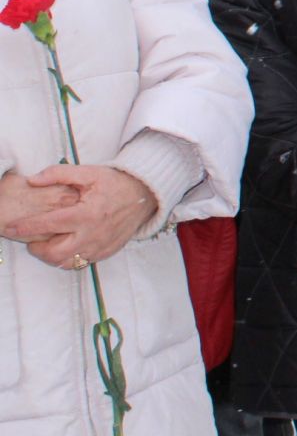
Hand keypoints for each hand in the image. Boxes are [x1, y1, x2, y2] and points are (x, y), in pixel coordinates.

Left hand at [10, 165, 156, 268]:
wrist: (145, 195)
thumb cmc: (115, 183)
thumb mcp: (88, 173)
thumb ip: (58, 174)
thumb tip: (33, 180)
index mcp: (86, 214)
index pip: (48, 225)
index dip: (26, 227)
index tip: (10, 227)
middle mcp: (92, 234)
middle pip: (54, 253)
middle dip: (36, 249)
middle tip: (31, 240)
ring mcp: (100, 246)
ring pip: (65, 262)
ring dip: (50, 256)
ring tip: (47, 244)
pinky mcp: (106, 252)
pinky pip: (80, 263)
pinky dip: (67, 258)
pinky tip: (65, 246)